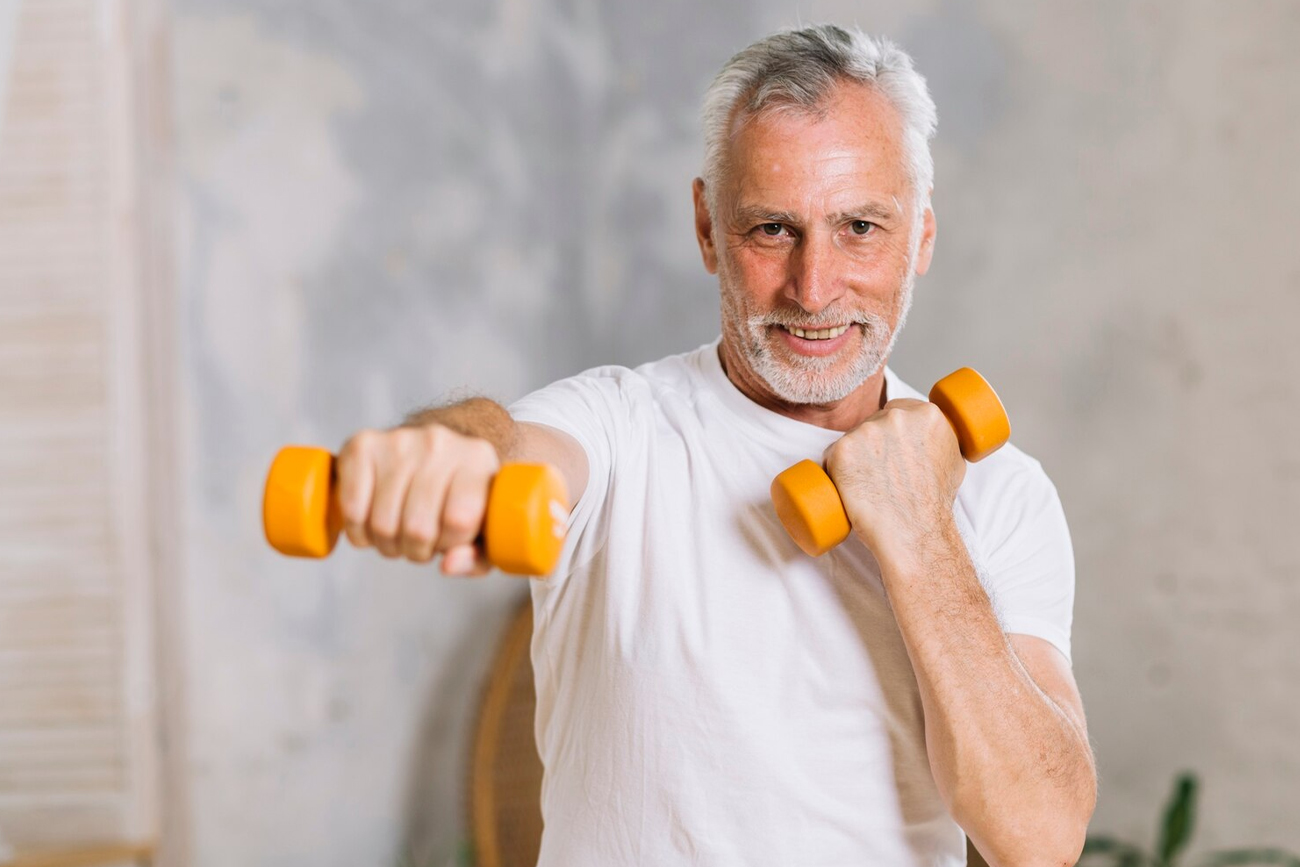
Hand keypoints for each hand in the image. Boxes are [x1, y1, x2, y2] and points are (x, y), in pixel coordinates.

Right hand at [334, 424, 499, 575]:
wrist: (432, 454)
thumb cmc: (461, 497)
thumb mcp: (482, 529)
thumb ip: (477, 556)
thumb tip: (447, 565)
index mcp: (477, 459)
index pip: (459, 520)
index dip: (450, 543)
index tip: (449, 537)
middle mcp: (438, 443)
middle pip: (417, 527)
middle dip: (416, 550)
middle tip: (420, 543)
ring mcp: (398, 441)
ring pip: (382, 523)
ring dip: (388, 544)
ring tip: (399, 534)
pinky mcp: (362, 445)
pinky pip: (352, 509)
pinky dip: (358, 531)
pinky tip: (371, 524)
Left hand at [822, 398, 965, 565]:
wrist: (915, 532)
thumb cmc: (933, 503)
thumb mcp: (953, 460)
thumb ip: (942, 438)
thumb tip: (930, 437)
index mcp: (926, 414)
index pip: (897, 411)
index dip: (891, 433)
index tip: (890, 451)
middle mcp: (896, 417)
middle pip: (873, 422)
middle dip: (872, 445)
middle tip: (879, 474)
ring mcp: (867, 431)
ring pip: (852, 439)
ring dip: (854, 458)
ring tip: (867, 484)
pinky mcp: (842, 450)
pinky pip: (831, 455)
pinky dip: (836, 470)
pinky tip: (848, 487)